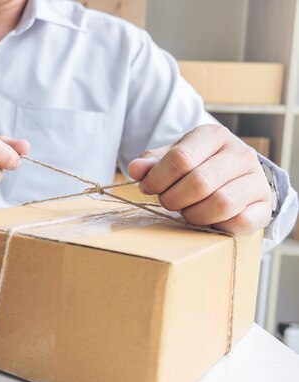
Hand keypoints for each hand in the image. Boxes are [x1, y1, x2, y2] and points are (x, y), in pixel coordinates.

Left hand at [128, 124, 271, 233]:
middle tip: (168, 202)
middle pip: (199, 183)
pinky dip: (218, 226)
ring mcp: (257, 180)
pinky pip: (240, 222)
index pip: (181, 158)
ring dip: (194, 215)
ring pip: (221, 204)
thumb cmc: (198, 164)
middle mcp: (240, 154)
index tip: (148, 188)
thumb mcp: (173, 156)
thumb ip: (153, 162)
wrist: (234, 175)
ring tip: (186, 212)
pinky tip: (208, 220)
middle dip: (173, 199)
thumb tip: (135, 169)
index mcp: (214, 136)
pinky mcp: (265, 206)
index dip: (158, 179)